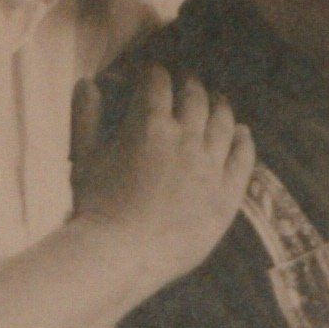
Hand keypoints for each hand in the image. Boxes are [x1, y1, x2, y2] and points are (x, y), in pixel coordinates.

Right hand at [70, 68, 253, 290]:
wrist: (124, 254)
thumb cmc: (97, 207)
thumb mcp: (84, 155)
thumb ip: (85, 115)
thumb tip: (88, 82)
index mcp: (149, 125)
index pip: (158, 83)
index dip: (156, 74)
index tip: (156, 74)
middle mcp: (185, 141)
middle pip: (195, 99)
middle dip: (190, 85)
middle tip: (190, 82)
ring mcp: (210, 170)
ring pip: (223, 125)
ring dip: (221, 107)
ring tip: (219, 101)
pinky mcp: (226, 198)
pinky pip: (243, 162)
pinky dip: (244, 142)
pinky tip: (243, 134)